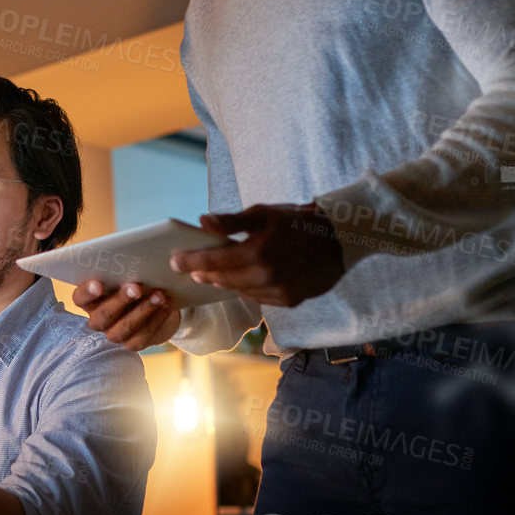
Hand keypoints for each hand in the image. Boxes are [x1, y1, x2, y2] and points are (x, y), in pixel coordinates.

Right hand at [72, 280, 180, 349]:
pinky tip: (166, 304)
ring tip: (159, 295)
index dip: (87, 292)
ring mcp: (114, 334)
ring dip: (143, 310)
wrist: (152, 306)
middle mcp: (98, 320)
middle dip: (121, 300)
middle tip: (136, 287)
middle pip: (104, 315)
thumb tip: (139, 263)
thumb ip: (123, 271)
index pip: (80, 298)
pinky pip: (143, 335)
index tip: (99, 284)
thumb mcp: (126, 276)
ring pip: (125, 327)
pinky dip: (157, 318)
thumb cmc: (135, 283)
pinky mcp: (133, 344)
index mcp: (90, 301)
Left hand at [171, 202, 345, 306]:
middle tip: (191, 270)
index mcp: (256, 253)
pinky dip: (247, 288)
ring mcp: (278, 292)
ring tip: (214, 275)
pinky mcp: (289, 301)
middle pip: (223, 279)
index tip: (174, 261)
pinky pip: (258, 297)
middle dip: (205, 274)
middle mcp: (265, 277)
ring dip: (225, 282)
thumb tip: (202, 221)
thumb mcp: (264, 213)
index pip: (212, 261)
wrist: (339, 240)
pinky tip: (243, 279)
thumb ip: (231, 221)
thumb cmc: (298, 221)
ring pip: (240, 290)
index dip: (190, 262)